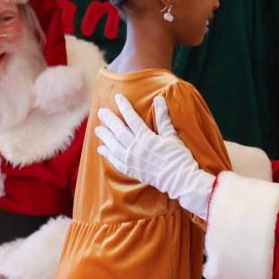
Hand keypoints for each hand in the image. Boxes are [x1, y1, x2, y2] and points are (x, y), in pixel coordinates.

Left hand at [96, 94, 214, 218]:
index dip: (124, 107)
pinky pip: (115, 161)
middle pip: (119, 131)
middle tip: (100, 112)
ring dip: (105, 136)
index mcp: (147, 138)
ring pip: (114, 146)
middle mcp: (136, 148)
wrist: (180, 180)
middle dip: (109, 120)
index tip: (118, 98)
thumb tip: (159, 99)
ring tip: (98, 129)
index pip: (132, 119)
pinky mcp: (131, 171)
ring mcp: (132, 161)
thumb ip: (163, 118)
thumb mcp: (172, 136)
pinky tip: (102, 149)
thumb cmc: (179, 157)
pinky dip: (108, 154)